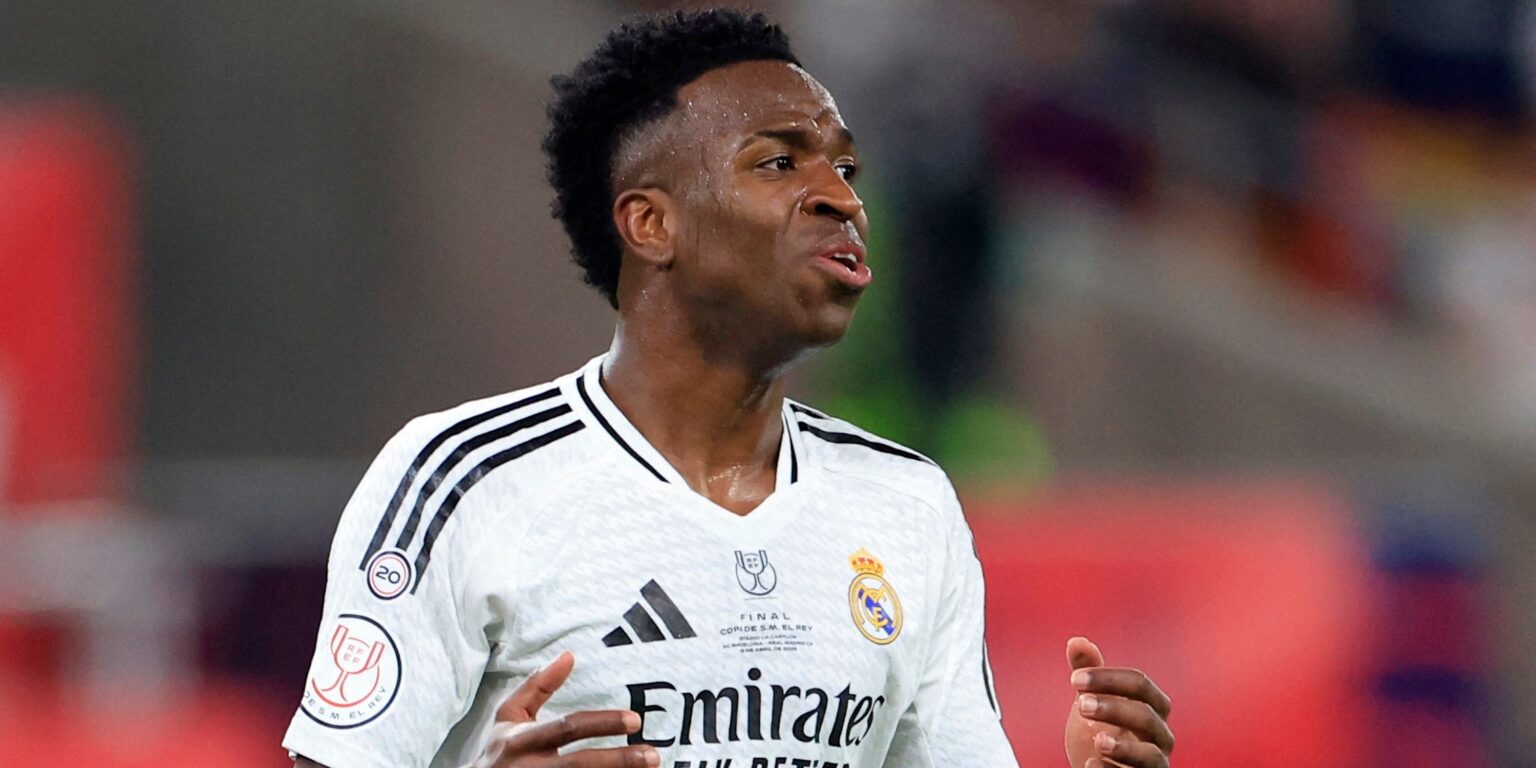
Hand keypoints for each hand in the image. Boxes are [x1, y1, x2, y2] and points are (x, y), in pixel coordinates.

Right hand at [466, 651, 659, 767]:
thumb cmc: (498, 754)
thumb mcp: (508, 717)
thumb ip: (537, 687)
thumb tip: (569, 655)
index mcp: (520, 741)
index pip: (567, 728)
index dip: (602, 723)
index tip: (635, 720)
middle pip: (580, 765)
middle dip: (619, 761)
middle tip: (653, 756)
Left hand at [1063, 637, 1173, 767]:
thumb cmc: (1105, 732)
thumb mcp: (1094, 701)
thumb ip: (1089, 673)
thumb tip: (1076, 641)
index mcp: (1152, 707)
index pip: (1140, 684)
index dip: (1109, 678)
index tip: (1074, 679)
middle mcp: (1160, 736)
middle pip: (1147, 716)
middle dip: (1114, 708)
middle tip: (1081, 705)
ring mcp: (1155, 764)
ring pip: (1151, 755)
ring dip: (1124, 747)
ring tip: (1098, 742)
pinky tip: (1090, 765)